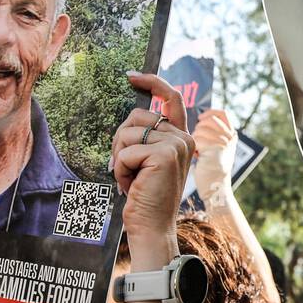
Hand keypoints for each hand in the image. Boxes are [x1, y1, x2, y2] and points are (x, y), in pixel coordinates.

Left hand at [113, 71, 194, 247]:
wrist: (153, 227)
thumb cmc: (146, 197)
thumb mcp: (148, 161)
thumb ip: (147, 138)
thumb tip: (130, 118)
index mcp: (181, 137)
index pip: (171, 98)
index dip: (152, 82)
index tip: (131, 75)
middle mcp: (183, 138)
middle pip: (136, 116)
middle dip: (121, 141)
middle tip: (127, 168)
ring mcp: (175, 145)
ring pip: (127, 133)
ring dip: (120, 158)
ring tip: (131, 179)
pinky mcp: (163, 155)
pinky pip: (126, 151)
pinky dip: (121, 170)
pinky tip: (132, 186)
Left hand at [192, 108, 236, 206]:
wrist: (215, 189)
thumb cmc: (209, 170)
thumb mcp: (214, 148)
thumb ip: (210, 134)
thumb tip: (197, 119)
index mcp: (231, 135)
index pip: (222, 114)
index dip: (210, 113)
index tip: (200, 118)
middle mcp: (230, 137)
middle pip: (209, 120)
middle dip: (198, 128)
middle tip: (197, 142)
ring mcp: (224, 142)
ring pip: (201, 129)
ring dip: (195, 139)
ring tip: (199, 152)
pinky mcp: (216, 148)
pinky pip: (197, 139)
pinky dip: (194, 148)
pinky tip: (198, 157)